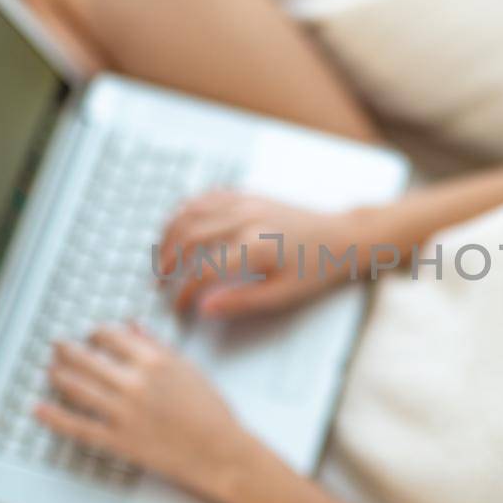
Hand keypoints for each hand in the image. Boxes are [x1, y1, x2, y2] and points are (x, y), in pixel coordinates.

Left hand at [33, 320, 265, 502]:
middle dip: (66, 350)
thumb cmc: (211, 412)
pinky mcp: (119, 440)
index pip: (110, 336)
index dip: (95, 333)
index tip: (90, 335)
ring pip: (77, 388)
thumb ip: (157, 346)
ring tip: (49, 371)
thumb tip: (133, 326)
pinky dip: (54, 417)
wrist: (221, 453)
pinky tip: (38, 409)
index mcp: (154, 360)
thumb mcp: (188, 369)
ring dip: (57, 376)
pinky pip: (78, 426)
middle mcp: (135, 382)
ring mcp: (124, 412)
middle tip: (57, 346)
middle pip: (86, 358)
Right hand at [155, 189, 373, 318]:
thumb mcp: (283, 295)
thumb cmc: (315, 269)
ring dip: (170, 234)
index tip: (179, 308)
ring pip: (190, 211)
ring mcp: (244, 202)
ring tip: (163, 258)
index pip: (203, 272)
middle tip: (162, 284)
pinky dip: (185, 211)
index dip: (184, 293)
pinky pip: (205, 196)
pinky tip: (179, 228)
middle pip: (189, 237)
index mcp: (255, 247)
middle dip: (168, 262)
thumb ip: (241, 302)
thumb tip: (203, 309)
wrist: (340, 236)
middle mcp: (245, 219)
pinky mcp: (246, 194)